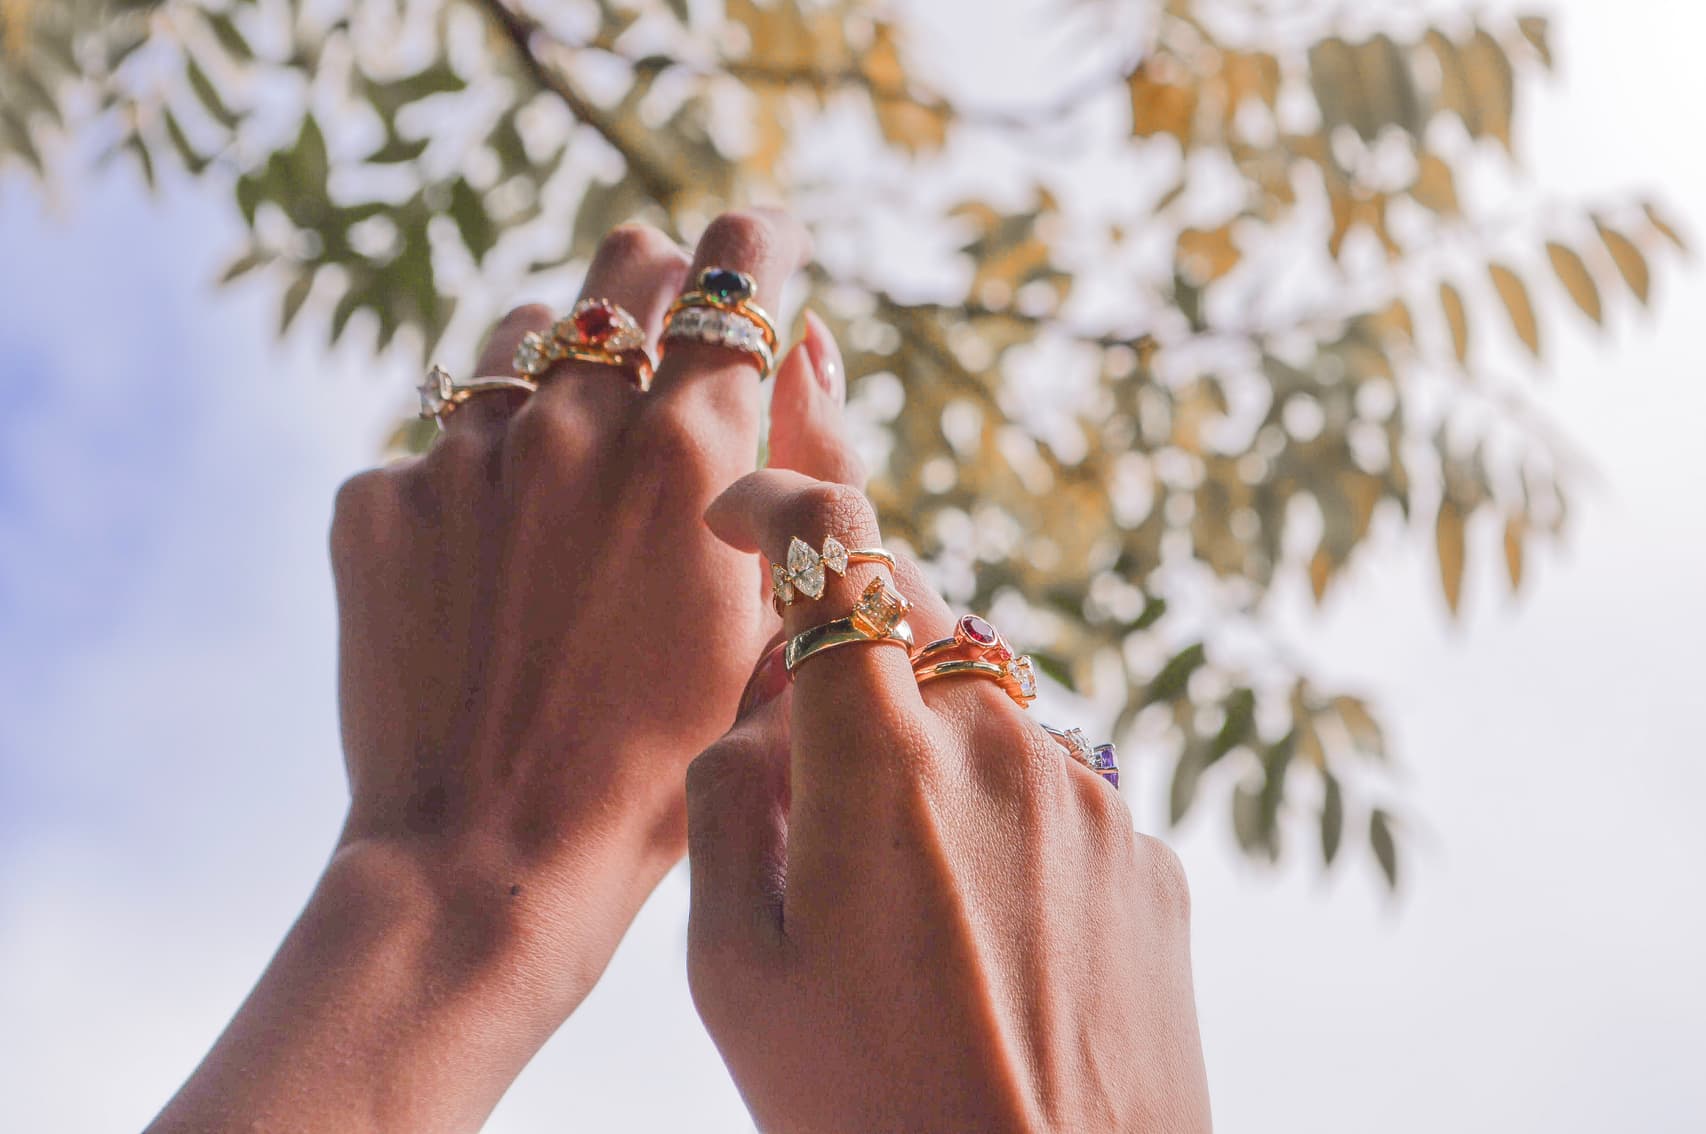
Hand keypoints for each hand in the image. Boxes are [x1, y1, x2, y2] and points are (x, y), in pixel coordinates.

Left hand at [149, 210, 812, 1132]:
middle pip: (624, 265)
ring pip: (523, 333)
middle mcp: (574, 424)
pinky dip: (476, 468)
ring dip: (563, 363)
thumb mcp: (769, 621)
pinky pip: (438, 437)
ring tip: (574, 447)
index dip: (758, 246)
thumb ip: (792, 472)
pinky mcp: (376, 500)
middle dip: (662, 279)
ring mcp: (461, 455)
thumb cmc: (661, 759)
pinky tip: (489, 556)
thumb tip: (793, 344)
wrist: (490, 858)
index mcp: (692, 450)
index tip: (763, 244)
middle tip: (671, 327)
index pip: (737, 275)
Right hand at [685, 369, 1212, 1131]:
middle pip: (918, 609)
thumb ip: (725, 805)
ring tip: (899, 894)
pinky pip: (1053, 786)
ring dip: (927, 744)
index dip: (779, 500)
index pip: (834, 546)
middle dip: (849, 634)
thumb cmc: (867, 1111)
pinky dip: (999, 815)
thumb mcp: (734, 973)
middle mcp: (1003, 747)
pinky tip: (980, 932)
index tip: (740, 519)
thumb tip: (766, 719)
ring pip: (985, 705)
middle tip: (805, 748)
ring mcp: (1092, 797)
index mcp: (882, 764)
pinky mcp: (1148, 855)